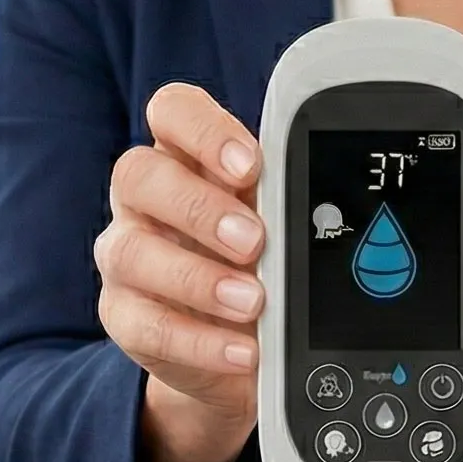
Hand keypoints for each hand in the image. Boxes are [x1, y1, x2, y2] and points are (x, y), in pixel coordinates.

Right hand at [100, 84, 267, 461]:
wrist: (237, 345)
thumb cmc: (260, 262)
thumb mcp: (280, 223)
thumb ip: (290, 203)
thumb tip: (338, 206)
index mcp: (185, 157)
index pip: (171, 111)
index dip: (203, 129)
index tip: (250, 164)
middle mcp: (145, 199)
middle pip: (139, 175)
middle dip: (199, 207)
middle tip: (255, 240)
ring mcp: (126, 256)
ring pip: (130, 252)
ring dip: (197, 279)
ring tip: (253, 302)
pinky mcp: (124, 317)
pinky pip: (144, 325)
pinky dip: (198, 341)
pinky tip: (241, 350)